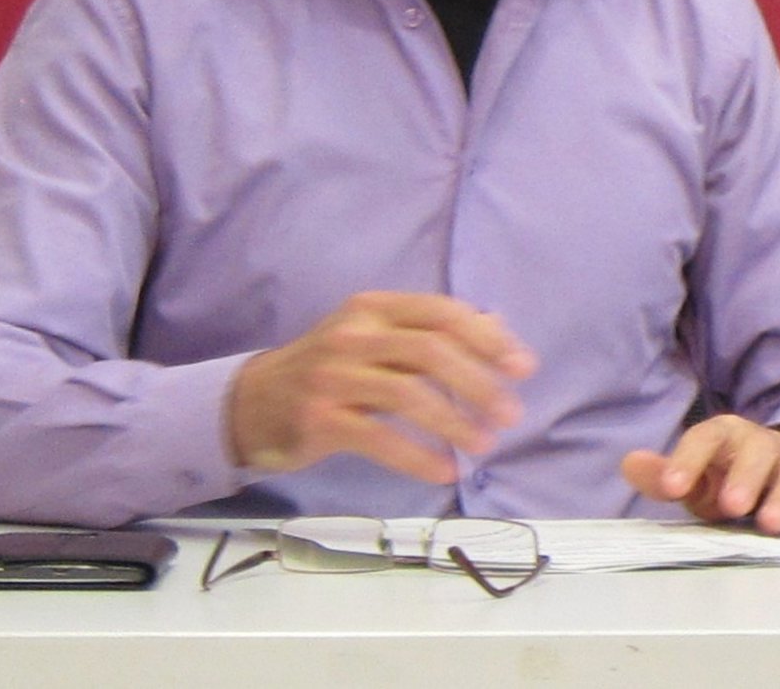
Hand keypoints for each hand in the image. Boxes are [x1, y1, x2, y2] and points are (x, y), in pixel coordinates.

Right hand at [227, 291, 537, 483]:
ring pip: (408, 394)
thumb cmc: (332, 368)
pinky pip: (379, 439)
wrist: (256, 401)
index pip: (441, 312)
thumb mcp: (377, 338)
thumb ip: (432, 333)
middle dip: (479, 383)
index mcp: (373, 308)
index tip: (523, 367)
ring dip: (455, 422)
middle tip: (511, 414)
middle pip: (430, 351)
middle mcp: (353, 334)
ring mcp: (334, 376)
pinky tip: (445, 470)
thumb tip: (501, 332)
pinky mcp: (320, 418)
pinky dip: (418, 456)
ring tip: (485, 445)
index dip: (487, 338)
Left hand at [621, 414, 779, 535]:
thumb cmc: (730, 477)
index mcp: (725, 435)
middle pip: (756, 451)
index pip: (705, 437)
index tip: (671, 487)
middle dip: (745, 477)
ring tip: (770, 524)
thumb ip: (664, 475)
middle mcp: (762, 443)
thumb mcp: (696, 476)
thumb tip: (629, 465)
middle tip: (732, 506)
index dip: (688, 460)